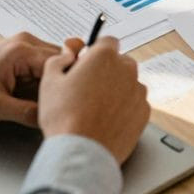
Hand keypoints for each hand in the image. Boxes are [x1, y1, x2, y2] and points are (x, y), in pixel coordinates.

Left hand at [0, 32, 61, 127]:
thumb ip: (26, 113)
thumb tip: (50, 118)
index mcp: (21, 51)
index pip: (62, 64)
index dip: (66, 86)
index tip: (65, 103)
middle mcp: (25, 42)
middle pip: (62, 61)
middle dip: (61, 83)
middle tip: (57, 105)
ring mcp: (21, 46)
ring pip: (52, 64)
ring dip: (52, 83)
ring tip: (45, 103)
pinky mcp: (17, 54)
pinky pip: (40, 66)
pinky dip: (41, 81)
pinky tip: (35, 97)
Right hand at [38, 36, 149, 163]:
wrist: (81, 152)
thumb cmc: (64, 117)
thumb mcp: (49, 81)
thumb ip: (59, 60)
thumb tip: (66, 55)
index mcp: (105, 56)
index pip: (106, 41)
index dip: (94, 51)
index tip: (86, 63)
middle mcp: (127, 70)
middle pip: (119, 62)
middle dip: (106, 71)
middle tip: (86, 89)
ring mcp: (138, 92)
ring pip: (127, 83)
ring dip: (115, 90)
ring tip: (94, 109)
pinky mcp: (144, 112)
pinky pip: (133, 103)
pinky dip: (123, 109)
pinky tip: (106, 120)